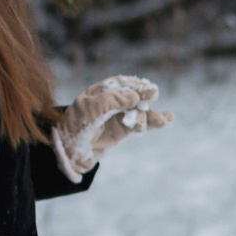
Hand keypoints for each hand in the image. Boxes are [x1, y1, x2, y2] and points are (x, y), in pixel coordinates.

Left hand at [54, 75, 169, 181]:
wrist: (69, 151)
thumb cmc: (75, 127)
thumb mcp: (89, 110)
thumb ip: (111, 101)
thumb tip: (135, 96)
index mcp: (100, 91)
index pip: (121, 84)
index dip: (135, 85)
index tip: (148, 89)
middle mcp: (112, 101)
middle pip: (134, 96)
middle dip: (145, 98)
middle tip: (153, 97)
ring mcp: (119, 115)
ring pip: (139, 111)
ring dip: (151, 114)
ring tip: (162, 120)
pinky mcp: (123, 129)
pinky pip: (141, 123)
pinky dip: (153, 122)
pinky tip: (167, 120)